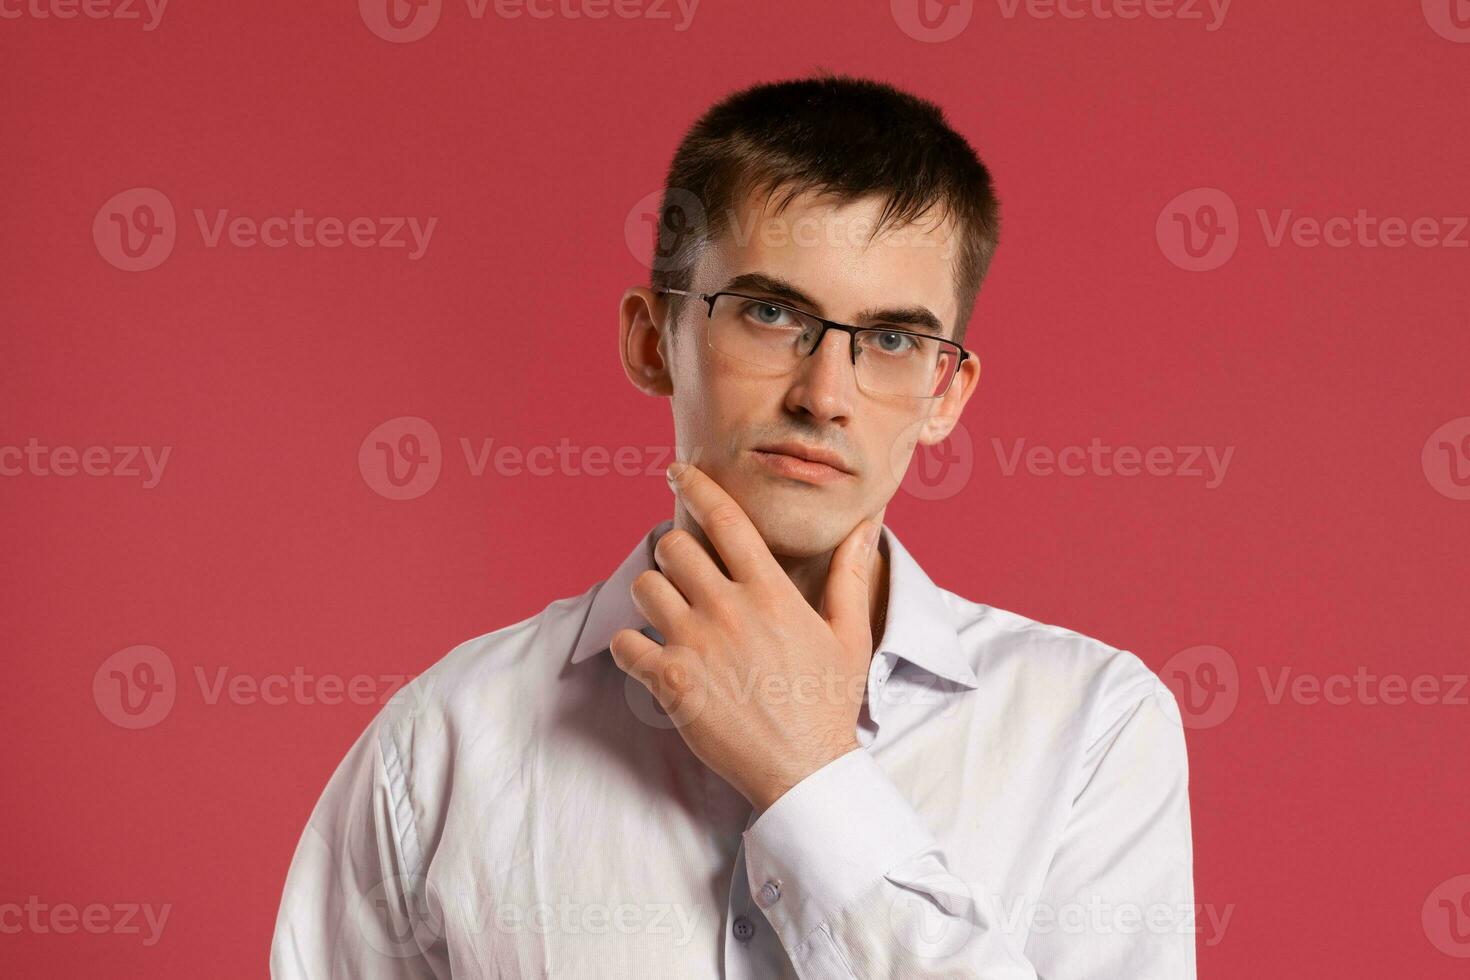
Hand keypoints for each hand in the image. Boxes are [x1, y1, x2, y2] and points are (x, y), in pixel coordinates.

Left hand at [608, 460, 881, 810]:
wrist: (805, 769)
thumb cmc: (828, 702)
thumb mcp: (849, 633)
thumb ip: (850, 573)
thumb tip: (869, 524)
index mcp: (770, 591)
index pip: (726, 519)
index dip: (697, 486)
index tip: (677, 471)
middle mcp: (729, 608)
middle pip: (672, 546)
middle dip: (672, 555)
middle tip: (683, 576)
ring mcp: (696, 643)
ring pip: (644, 587)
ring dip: (651, 597)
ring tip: (670, 617)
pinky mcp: (670, 681)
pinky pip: (624, 643)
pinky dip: (629, 647)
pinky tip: (649, 657)